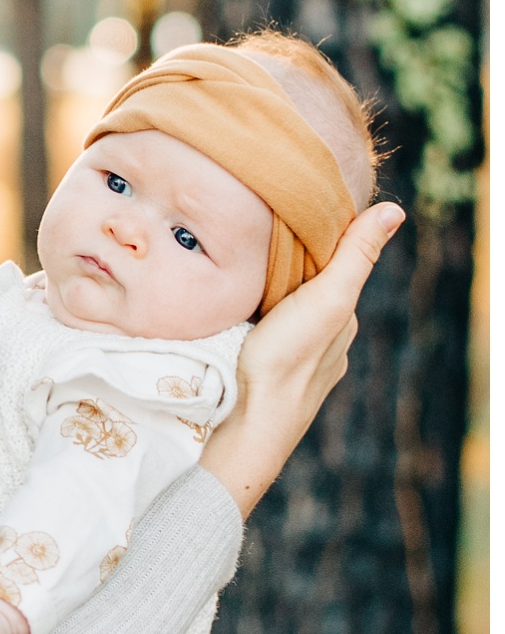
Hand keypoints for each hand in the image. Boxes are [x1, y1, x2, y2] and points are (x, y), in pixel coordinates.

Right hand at [198, 201, 405, 513]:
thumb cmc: (288, 359)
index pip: (337, 273)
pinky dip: (258, 330)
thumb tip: (395, 209)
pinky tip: (238, 327)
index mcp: (345, 320)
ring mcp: (301, 366)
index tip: (290, 226)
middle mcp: (330, 344)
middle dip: (295, 278)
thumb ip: (355, 256)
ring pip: (291, 324)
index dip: (318, 248)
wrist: (252, 424)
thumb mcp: (327, 297)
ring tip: (244, 287)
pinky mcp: (270, 380)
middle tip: (258, 253)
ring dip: (274, 306)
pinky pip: (269, 344)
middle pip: (314, 297)